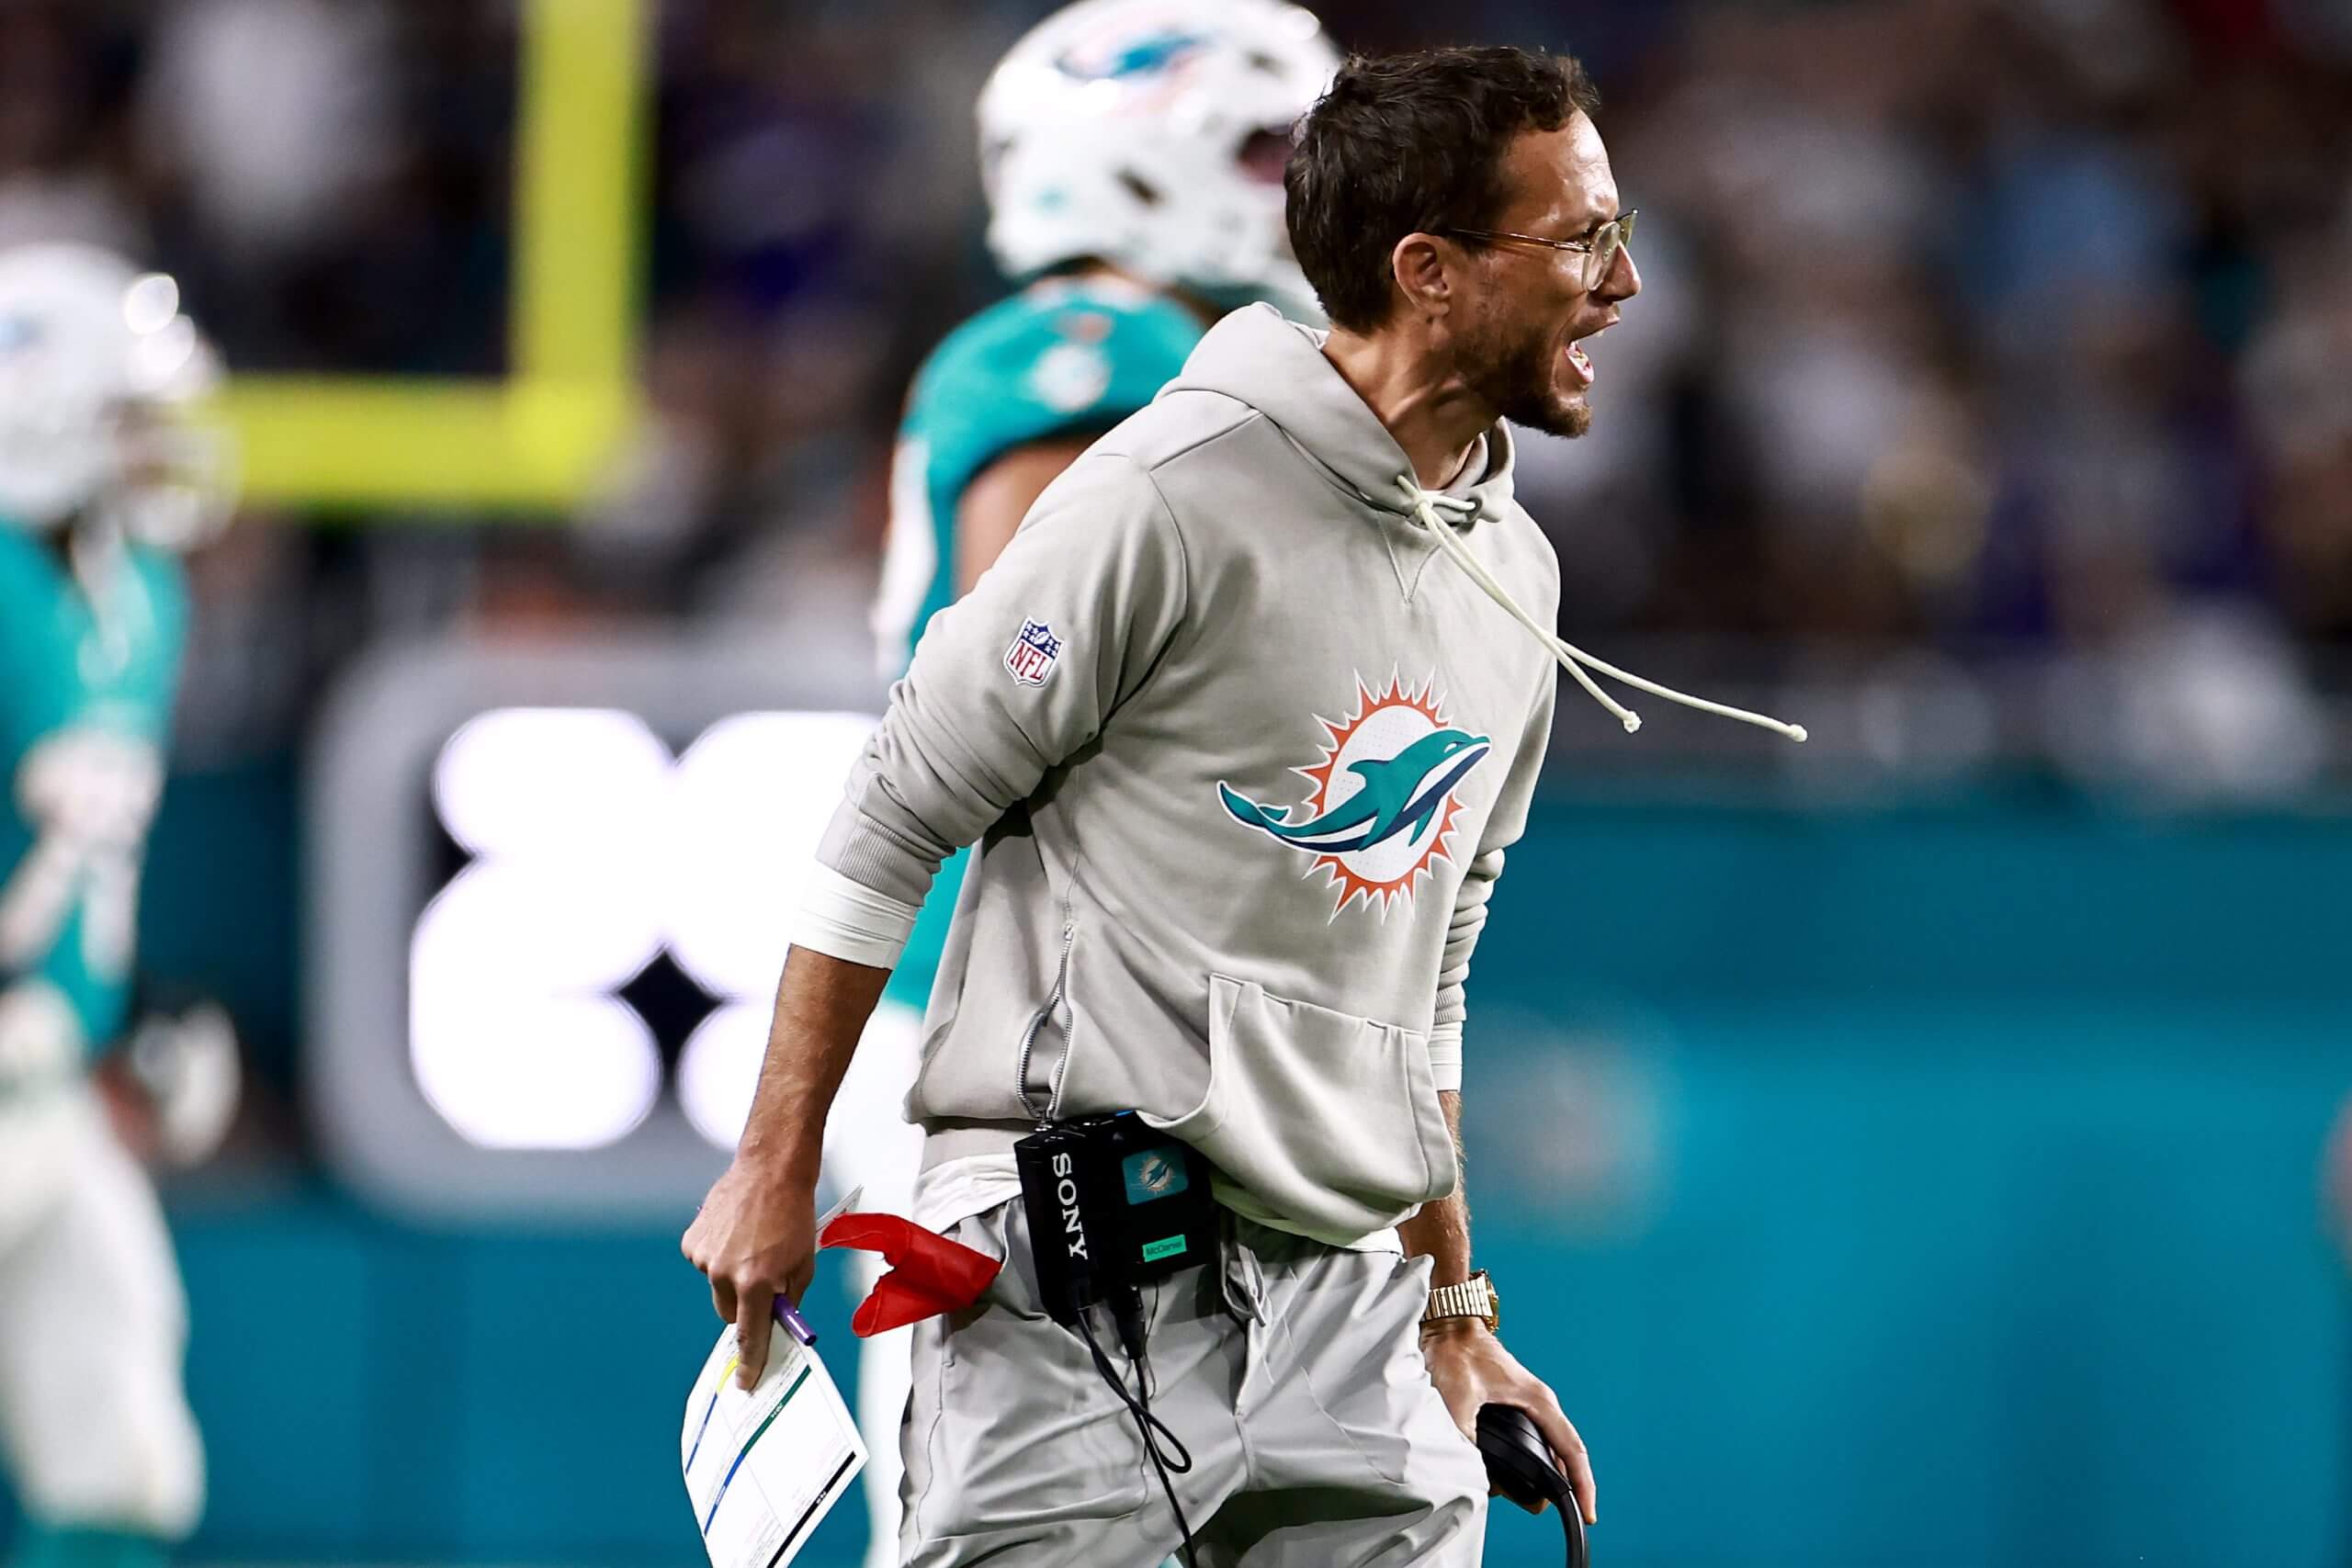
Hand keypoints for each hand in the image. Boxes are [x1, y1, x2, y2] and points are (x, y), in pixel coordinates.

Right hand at [682, 1152, 817, 1387]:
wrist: (771, 1170)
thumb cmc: (793, 1214)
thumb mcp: (804, 1264)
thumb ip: (788, 1299)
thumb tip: (778, 1323)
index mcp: (755, 1282)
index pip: (750, 1336)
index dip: (751, 1362)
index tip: (746, 1383)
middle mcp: (724, 1274)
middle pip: (728, 1314)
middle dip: (745, 1306)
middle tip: (762, 1282)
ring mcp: (705, 1257)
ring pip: (717, 1287)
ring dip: (732, 1277)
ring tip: (752, 1245)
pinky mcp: (692, 1242)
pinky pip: (705, 1264)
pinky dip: (719, 1256)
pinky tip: (736, 1234)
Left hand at [1420, 1318, 1596, 1525]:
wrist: (1448, 1326)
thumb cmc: (1457, 1352)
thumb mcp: (1457, 1397)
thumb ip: (1464, 1434)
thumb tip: (1473, 1471)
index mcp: (1538, 1401)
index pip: (1572, 1450)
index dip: (1582, 1485)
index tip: (1587, 1514)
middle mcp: (1539, 1405)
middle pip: (1562, 1456)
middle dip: (1557, 1488)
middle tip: (1536, 1510)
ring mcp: (1528, 1406)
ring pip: (1545, 1450)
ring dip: (1538, 1476)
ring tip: (1521, 1499)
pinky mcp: (1513, 1408)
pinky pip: (1530, 1442)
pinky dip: (1524, 1463)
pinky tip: (1508, 1478)